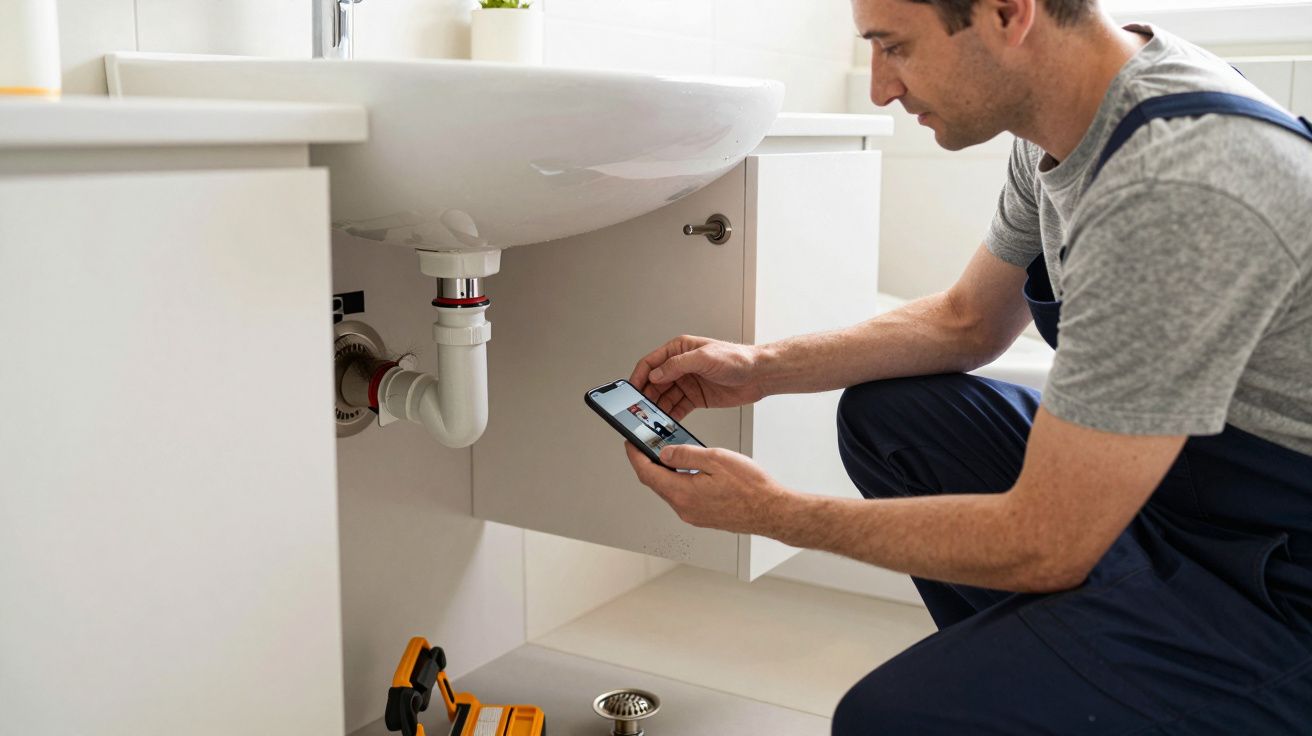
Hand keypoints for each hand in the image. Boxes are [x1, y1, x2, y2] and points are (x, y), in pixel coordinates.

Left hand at [623, 442, 792, 535]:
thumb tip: (664, 453)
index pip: (647, 473)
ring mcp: (694, 515)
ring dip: (666, 471)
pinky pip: (684, 496)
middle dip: (649, 462)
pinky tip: (690, 469)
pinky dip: (680, 481)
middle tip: (648, 443)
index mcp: (683, 494)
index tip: (630, 443)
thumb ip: (685, 455)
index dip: (635, 456)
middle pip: (656, 482)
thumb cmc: (752, 488)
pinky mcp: (703, 516)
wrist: (773, 511)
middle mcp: (684, 508)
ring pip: (670, 489)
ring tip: (671, 452)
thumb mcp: (716, 459)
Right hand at [629, 335, 765, 420]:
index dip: (639, 377)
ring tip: (651, 419)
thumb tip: (655, 374)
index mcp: (679, 350)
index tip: (630, 391)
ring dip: (657, 408)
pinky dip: (670, 416)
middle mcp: (681, 366)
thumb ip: (677, 365)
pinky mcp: (696, 398)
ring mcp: (687, 383)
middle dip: (646, 396)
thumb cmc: (737, 359)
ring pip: (664, 397)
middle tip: (639, 410)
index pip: (651, 363)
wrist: (759, 375)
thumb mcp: (704, 357)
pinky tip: (666, 423)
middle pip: (654, 382)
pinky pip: (677, 408)